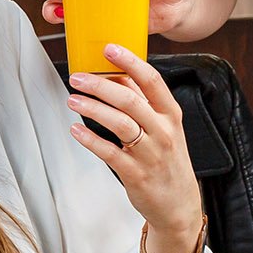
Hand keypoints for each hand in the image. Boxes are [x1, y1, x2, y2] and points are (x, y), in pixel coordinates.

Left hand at [64, 42, 205, 252]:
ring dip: (93, 109)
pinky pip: (109, 152)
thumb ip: (144, 102)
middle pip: (130, 100)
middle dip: (101, 85)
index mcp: (171, 115)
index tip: (109, 49)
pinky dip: (91, 140)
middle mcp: (163, 132)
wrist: (179, 204)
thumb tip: (120, 74)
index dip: (130, 62)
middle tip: (78, 77)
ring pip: (119, 124)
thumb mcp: (164, 128)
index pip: (152, 81)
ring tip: (73, 99)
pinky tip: (76, 130)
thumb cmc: (168, 161)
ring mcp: (150, 154)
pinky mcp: (135, 173)